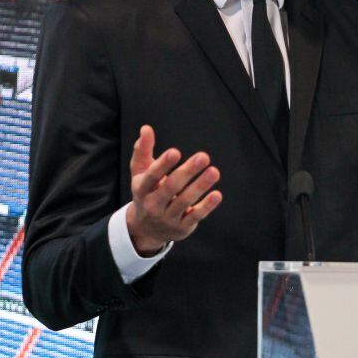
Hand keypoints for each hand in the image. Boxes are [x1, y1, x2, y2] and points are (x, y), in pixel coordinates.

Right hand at [126, 125, 222, 255]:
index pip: (151, 176)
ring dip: (200, 186)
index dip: (162, 165)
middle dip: (187, 172)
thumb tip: (146, 128)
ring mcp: (167, 217)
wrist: (145, 229)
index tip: (175, 152)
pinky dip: (206, 206)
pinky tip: (217, 194)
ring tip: (214, 171)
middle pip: (171, 188)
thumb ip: (143, 150)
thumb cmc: (146, 192)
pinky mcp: (182, 227)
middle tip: (203, 156)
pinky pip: (195, 216)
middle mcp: (153, 205)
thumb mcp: (140, 173)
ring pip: (185, 201)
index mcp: (142, 189)